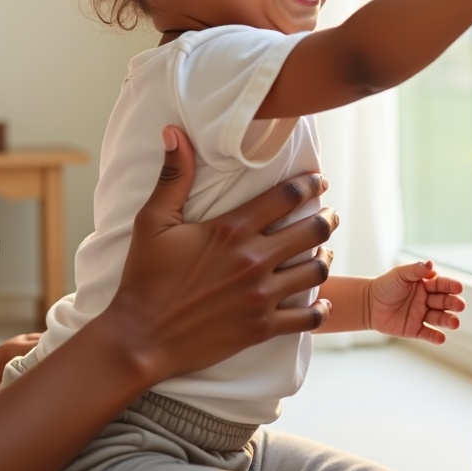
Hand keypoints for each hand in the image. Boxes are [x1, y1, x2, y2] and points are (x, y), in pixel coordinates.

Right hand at [106, 127, 335, 383]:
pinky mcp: (261, 327)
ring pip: (315, 272)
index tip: (319, 181)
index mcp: (231, 230)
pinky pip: (307, 318)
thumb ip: (173, 176)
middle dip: (326, 218)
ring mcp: (261, 296)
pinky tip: (321, 303)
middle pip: (311, 231)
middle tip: (329, 214)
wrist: (142, 337)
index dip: (309, 185)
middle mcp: (253, 260)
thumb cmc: (144, 278)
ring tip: (324, 252)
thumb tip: (175, 133)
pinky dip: (320, 309)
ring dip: (325, 258)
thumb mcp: (152, 221)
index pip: (286, 197)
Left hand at [366, 261, 464, 344]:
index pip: (441, 285)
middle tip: (460, 305)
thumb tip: (431, 264)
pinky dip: (435, 337)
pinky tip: (440, 338)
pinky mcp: (415, 329)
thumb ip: (415, 270)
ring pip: (440, 318)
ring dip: (448, 320)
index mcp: (425, 285)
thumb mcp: (399, 274)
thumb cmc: (385, 286)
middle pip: (444, 302)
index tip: (459, 287)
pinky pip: (428, 333)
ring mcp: (422, 315)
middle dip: (453, 303)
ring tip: (454, 322)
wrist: (368, 303)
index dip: (450, 286)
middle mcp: (426, 300)